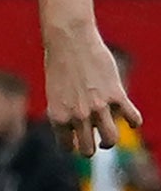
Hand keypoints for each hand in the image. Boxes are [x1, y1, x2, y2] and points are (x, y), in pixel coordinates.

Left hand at [43, 18, 139, 155]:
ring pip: (111, 139)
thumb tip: (81, 127)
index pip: (67, 147)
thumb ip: (67, 111)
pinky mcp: (116, 95)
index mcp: (58, 116)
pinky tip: (131, 120)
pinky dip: (134, 122)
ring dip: (110, 141)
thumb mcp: (55, 93)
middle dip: (91, 149)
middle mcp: (77, 116)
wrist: (69, 41)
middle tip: (94, 142)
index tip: (76, 142)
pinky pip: (133, 118)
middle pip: (89, 149)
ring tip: (107, 137)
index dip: (72, 147)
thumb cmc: (59, 65)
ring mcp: (98, 107)